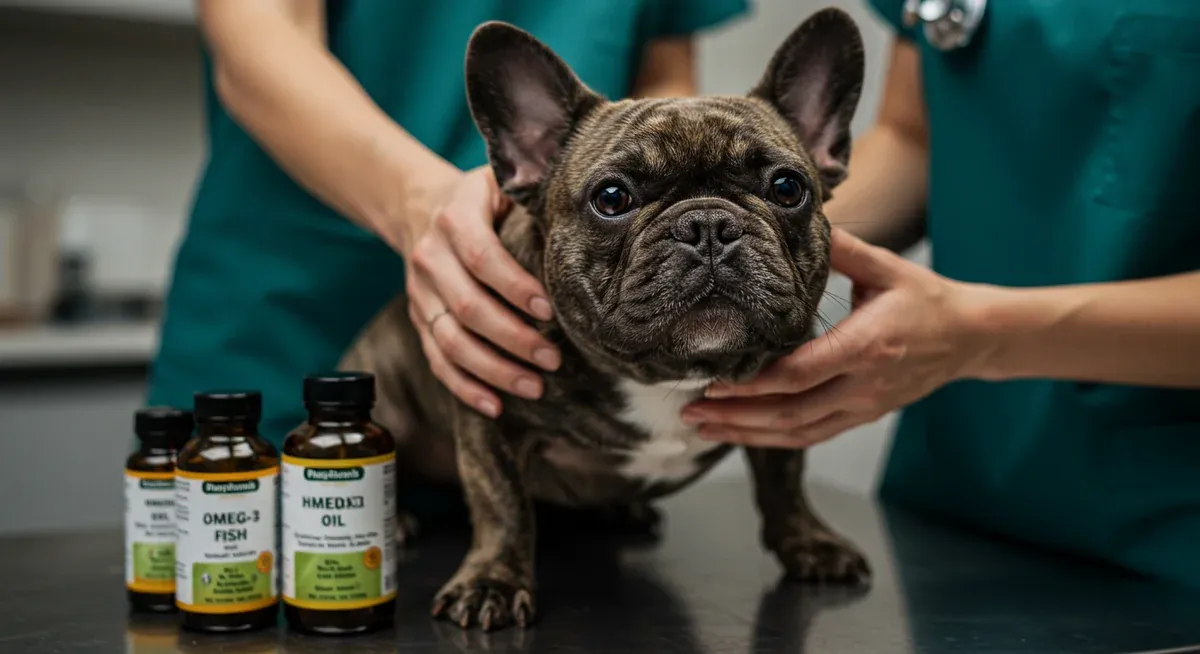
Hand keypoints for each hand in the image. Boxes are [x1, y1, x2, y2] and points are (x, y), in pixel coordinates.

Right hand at [402, 166, 559, 417]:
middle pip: (467, 307)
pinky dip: (464, 387)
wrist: (420, 207)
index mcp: (454, 217)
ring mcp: (421, 293)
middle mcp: (431, 257)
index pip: (482, 257)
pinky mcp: (420, 320)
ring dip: (494, 370)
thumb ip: (531, 189)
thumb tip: (586, 207)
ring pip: (451, 341)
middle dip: (513, 338)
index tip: (549, 311)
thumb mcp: (502, 180)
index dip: (515, 286)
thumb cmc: (482, 198)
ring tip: (534, 388)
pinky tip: (495, 406)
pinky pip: (437, 360)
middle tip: (553, 359)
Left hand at [682, 228, 987, 447]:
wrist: (970, 337)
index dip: (754, 384)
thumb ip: (842, 249)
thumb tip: (803, 218)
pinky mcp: (861, 415)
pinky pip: (811, 436)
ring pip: (798, 432)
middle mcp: (864, 384)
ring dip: (748, 434)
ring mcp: (863, 406)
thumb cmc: (926, 298)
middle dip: (738, 415)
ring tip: (703, 427)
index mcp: (867, 345)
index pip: (801, 373)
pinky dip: (772, 438)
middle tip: (692, 410)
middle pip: (791, 412)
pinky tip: (741, 433)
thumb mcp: (886, 267)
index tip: (715, 380)